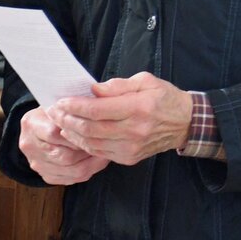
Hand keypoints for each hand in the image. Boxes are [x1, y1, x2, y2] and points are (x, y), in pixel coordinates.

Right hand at [19, 106, 110, 185]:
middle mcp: (29, 145)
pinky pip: (69, 179)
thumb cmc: (57, 110)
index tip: (97, 129)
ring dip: (91, 163)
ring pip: (69, 170)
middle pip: (64, 156)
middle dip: (87, 150)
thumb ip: (73, 105)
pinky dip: (86, 171)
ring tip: (105, 152)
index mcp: (31, 123)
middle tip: (106, 144)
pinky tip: (97, 162)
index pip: (55, 133)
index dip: (78, 133)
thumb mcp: (61, 101)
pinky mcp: (45, 174)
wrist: (42, 123)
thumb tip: (98, 101)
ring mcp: (36, 162)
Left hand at [47, 73, 194, 165]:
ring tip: (62, 122)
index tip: (61, 101)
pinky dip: (84, 144)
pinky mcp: (129, 158)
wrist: (184, 123)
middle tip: (56, 112)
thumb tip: (93, 90)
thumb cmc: (164, 98)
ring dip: (72, 133)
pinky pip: (100, 152)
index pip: (97, 109)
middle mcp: (134, 130)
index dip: (75, 106)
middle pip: (90, 128)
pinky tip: (77, 134)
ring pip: (91, 143)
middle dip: (68, 120)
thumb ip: (118, 85)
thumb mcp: (146, 81)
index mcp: (139, 107)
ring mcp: (131, 147)